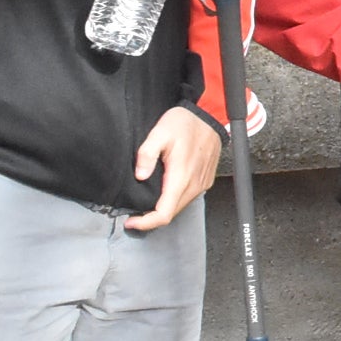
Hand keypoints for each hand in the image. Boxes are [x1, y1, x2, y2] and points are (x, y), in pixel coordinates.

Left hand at [124, 107, 222, 230]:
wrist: (209, 117)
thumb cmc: (186, 123)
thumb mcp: (159, 132)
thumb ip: (147, 154)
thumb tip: (140, 174)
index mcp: (181, 176)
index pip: (164, 213)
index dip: (146, 223)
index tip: (131, 221)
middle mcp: (194, 184)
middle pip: (171, 213)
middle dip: (151, 218)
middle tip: (134, 214)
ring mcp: (201, 184)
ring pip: (180, 207)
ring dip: (162, 210)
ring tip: (146, 205)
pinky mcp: (205, 182)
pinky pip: (187, 199)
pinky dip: (173, 201)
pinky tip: (164, 193)